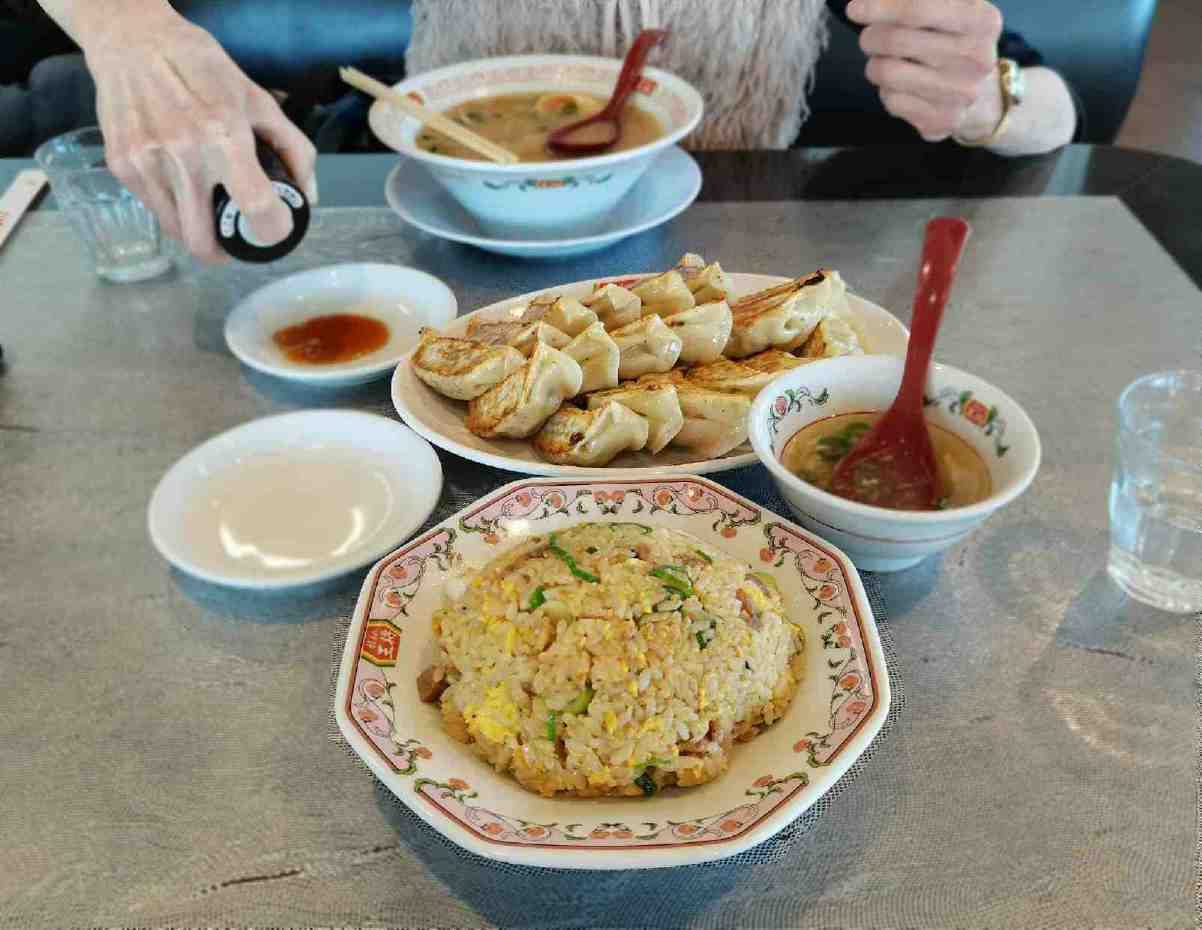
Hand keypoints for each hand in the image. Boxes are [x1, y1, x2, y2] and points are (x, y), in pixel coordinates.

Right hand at [79, 5, 316, 260]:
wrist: (132, 40)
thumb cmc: (202, 69)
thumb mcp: (259, 101)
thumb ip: (293, 150)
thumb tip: (308, 197)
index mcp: (224, 136)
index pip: (255, 207)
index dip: (272, 231)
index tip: (277, 228)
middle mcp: (181, 155)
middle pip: (204, 242)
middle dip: (228, 250)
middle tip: (239, 238)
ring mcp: (145, 163)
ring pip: (178, 233)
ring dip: (200, 234)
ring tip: (212, 214)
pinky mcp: (121, 166)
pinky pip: (157, 210)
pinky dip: (176, 211)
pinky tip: (185, 188)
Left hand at [847, 0, 1003, 142]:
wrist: (983, 95)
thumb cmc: (953, 41)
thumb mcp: (950, 9)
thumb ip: (916, 3)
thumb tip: (868, 3)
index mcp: (982, 20)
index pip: (917, 9)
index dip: (880, 7)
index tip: (854, 9)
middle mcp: (977, 58)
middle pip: (895, 40)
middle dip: (871, 37)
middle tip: (870, 37)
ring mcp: (961, 93)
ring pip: (887, 72)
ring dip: (875, 64)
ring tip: (886, 61)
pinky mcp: (942, 120)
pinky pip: (891, 100)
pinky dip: (886, 90)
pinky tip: (901, 86)